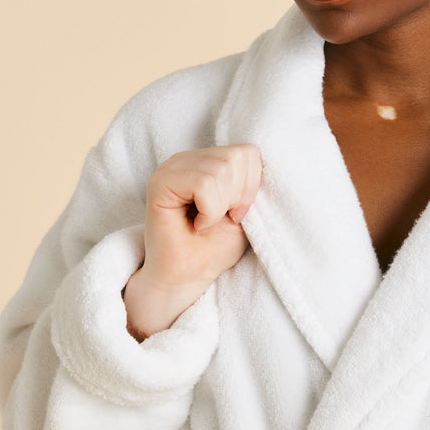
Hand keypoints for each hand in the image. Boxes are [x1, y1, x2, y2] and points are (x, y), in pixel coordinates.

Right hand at [124, 144, 261, 339]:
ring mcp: (171, 168)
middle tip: (220, 220)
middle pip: (235, 158)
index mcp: (208, 161)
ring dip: (221, 207)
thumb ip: (252, 185)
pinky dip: (209, 211)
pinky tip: (198, 225)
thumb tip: (268, 164)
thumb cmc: (215, 248)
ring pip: (220, 169)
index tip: (237, 215)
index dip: (251, 187)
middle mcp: (188, 159)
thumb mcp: (245, 213)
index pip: (248, 152)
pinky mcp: (160, 182)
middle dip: (237, 197)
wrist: (189, 278)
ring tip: (206, 223)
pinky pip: (202, 184)